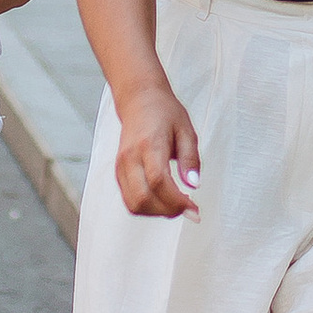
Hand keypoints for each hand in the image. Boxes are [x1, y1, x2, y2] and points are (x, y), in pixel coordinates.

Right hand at [113, 82, 200, 218]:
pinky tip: (164, 200)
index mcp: (149, 144)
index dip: (176, 200)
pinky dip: (148, 207)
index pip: (158, 181)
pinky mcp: (118, 173)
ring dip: (157, 212)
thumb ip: (190, 159)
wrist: (139, 100)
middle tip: (188, 208)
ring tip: (176, 205)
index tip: (194, 207)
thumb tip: (193, 185)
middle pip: (143, 198)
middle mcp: (130, 157)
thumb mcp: (186, 131)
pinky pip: (130, 200)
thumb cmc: (165, 113)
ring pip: (133, 204)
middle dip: (168, 210)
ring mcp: (120, 166)